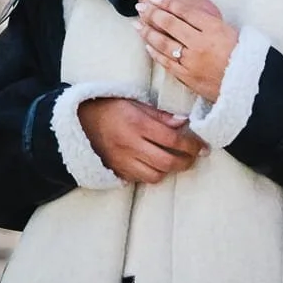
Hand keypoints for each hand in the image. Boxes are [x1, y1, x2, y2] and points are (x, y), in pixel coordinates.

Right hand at [77, 97, 205, 183]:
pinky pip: (141, 179)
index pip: (172, 138)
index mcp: (137, 124)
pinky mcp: (117, 171)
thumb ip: (160, 115)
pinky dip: (154, 174)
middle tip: (196, 156)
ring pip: (156, 175)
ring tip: (178, 160)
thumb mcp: (135, 102)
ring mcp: (123, 161)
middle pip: (167, 161)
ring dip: (171, 169)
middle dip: (187, 161)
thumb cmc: (110, 107)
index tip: (203, 146)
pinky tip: (159, 165)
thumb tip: (184, 122)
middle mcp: (130, 145)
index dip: (192, 144)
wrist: (79, 122)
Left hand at [135, 0, 238, 101]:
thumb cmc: (245, 56)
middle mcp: (200, 43)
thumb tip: (191, 15)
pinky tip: (148, 46)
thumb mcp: (233, 32)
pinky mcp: (188, 77)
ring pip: (165, 43)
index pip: (185, 12)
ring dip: (149, 33)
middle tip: (140, 7)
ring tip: (138, 25)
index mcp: (214, 28)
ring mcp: (192, 61)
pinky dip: (156, 53)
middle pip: (171, 24)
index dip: (168, 3)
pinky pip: (168, 63)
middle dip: (153, 14)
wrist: (250, 85)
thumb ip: (212, 24)